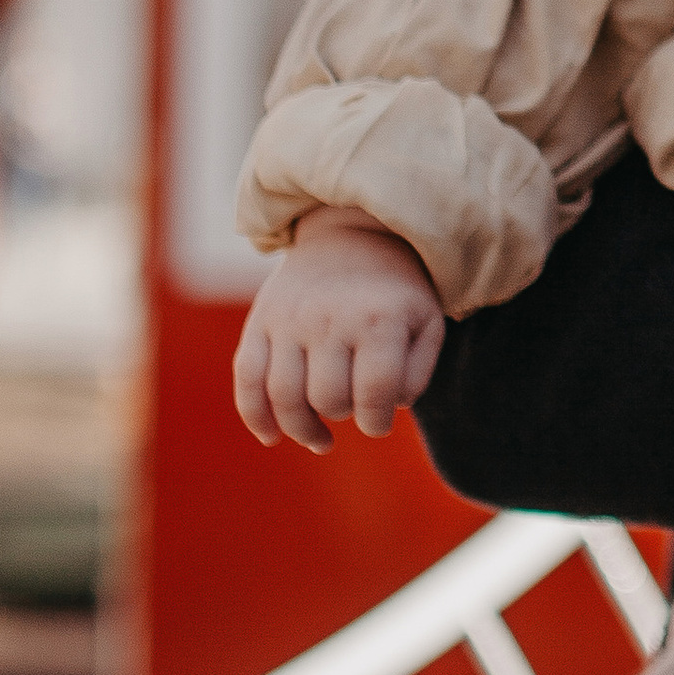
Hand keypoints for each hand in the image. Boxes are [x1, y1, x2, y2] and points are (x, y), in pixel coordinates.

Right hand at [235, 207, 445, 452]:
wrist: (353, 236)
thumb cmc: (396, 295)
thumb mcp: (426, 324)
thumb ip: (416, 373)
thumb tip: (385, 409)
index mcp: (379, 319)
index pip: (374, 394)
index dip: (376, 422)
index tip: (378, 422)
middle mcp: (330, 317)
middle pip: (327, 398)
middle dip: (343, 415)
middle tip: (353, 407)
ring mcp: (290, 318)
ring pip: (284, 396)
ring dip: (301, 428)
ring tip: (320, 438)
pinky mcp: (260, 321)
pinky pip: (247, 377)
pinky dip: (255, 415)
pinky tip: (272, 436)